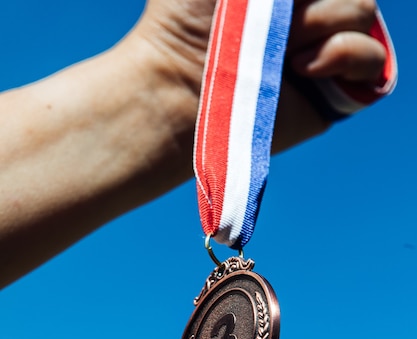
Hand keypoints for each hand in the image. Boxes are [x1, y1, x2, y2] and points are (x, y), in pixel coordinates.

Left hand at [136, 0, 386, 149]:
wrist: (182, 82)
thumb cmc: (190, 16)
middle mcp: (312, 15)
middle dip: (309, 0)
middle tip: (271, 20)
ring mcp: (327, 51)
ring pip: (363, 10)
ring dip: (320, 22)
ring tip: (282, 52)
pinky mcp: (336, 92)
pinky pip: (373, 58)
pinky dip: (343, 54)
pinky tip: (303, 68)